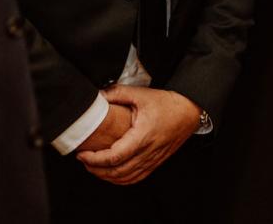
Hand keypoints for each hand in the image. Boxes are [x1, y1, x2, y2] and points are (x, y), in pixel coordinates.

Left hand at [76, 87, 200, 184]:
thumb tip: (98, 95)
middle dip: (96, 170)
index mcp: (143, 135)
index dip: (95, 159)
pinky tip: (111, 174)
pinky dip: (121, 180)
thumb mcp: (141, 94)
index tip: (82, 154)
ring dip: (107, 176)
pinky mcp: (156, 162)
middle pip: (118, 171)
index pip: (115, 156)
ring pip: (127, 178)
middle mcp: (148, 151)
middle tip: (83, 160)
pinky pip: (136, 178)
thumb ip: (117, 93)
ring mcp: (153, 160)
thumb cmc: (166, 103)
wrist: (189, 111)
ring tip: (93, 167)